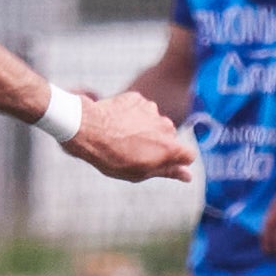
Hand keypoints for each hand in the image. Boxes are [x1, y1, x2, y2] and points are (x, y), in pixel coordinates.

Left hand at [62, 88, 195, 184]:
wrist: (87, 129)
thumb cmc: (112, 157)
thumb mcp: (140, 172)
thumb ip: (167, 172)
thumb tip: (188, 176)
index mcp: (171, 148)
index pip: (188, 155)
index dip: (175, 161)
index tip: (159, 163)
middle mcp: (167, 125)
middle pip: (169, 137)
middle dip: (158, 144)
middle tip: (134, 151)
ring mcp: (152, 110)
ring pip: (154, 122)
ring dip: (144, 129)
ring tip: (122, 137)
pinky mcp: (138, 98)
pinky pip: (140, 109)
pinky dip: (131, 116)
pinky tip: (116, 123)